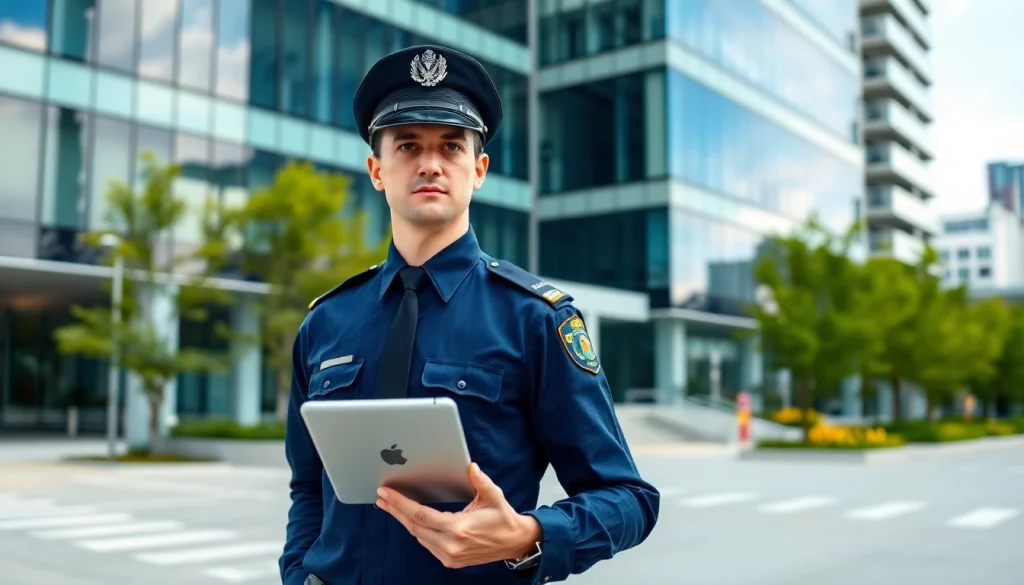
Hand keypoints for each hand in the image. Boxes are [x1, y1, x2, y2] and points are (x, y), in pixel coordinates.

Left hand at [376, 462, 541, 568]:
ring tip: (391, 506)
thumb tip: (470, 466)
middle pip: (413, 527)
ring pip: (418, 536)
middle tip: (382, 497)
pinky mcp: (450, 560)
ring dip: (404, 520)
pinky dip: (416, 530)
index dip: (400, 504)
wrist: (514, 543)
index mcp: (459, 528)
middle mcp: (451, 545)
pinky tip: (410, 519)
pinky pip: (426, 544)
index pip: (420, 515)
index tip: (386, 494)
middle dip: (395, 511)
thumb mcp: (494, 496)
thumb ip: (480, 481)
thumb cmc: (503, 519)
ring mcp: (449, 555)